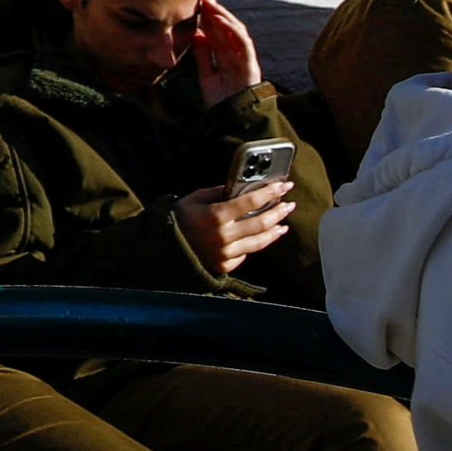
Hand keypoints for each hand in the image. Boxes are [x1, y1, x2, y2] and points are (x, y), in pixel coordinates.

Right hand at [175, 177, 296, 275]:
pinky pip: (246, 254)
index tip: (284, 185)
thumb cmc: (178, 217)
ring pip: (260, 242)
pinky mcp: (225, 264)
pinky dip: (254, 244)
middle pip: (261, 223)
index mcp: (215, 215)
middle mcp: (223, 235)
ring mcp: (225, 252)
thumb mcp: (195, 198)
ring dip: (275, 231)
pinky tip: (261, 237)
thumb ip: (219, 192)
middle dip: (279, 211)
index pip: (251, 201)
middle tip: (289, 204)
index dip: (270, 192)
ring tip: (283, 223)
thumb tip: (242, 188)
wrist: (162, 246)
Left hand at [190, 0, 268, 104]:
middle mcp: (235, 52)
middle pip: (225, 24)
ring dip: (222, 14)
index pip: (215, 28)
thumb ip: (203, 54)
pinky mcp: (250, 64)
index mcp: (224, 53)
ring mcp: (244, 57)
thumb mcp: (207, 73)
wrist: (233, 121)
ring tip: (208, 0)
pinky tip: (221, 19)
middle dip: (215, 6)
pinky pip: (243, 43)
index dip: (206, 12)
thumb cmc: (221, 100)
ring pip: (235, 30)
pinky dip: (233, 30)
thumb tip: (196, 33)